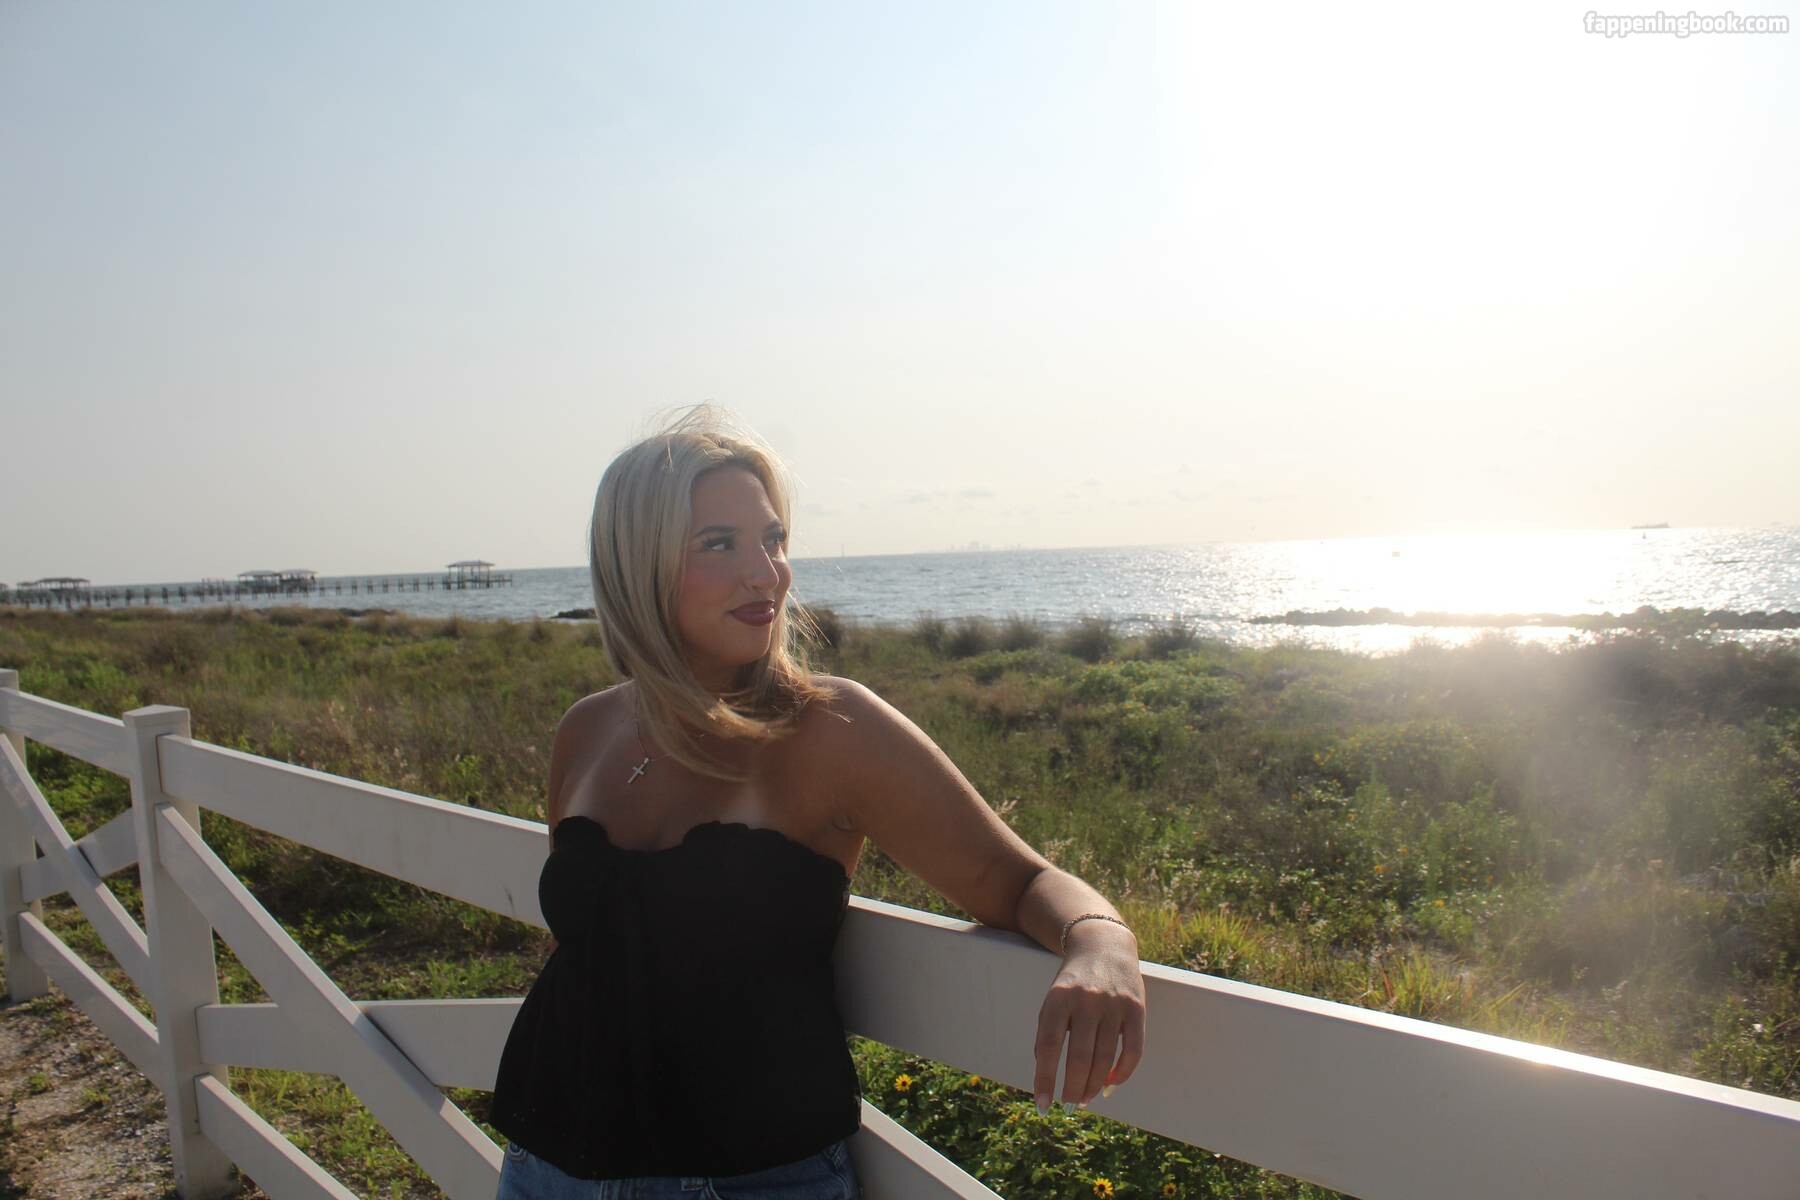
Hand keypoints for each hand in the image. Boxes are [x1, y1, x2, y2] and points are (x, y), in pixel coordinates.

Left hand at [1033, 923, 1145, 1111]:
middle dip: (1073, 1089)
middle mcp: (1087, 1000)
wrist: (1103, 945)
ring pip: (1105, 1058)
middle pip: (1080, 1057)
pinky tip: (1110, 1084)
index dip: (1045, 1078)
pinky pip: (1133, 1050)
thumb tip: (1046, 1076)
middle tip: (1067, 1106)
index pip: (1050, 1046)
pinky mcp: (1137, 1008)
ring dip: (1094, 1086)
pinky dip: (1122, 1073)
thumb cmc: (1072, 982)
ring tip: (1084, 1100)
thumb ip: (1048, 1032)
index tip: (1041, 1105)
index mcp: (1059, 998)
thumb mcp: (1052, 999)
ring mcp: (1114, 1004)